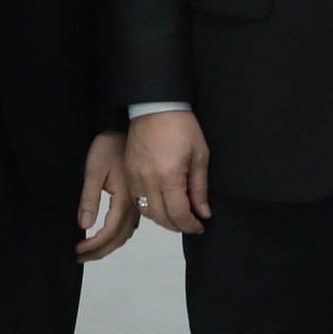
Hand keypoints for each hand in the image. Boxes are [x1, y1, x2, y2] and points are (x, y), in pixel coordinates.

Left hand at [75, 132, 139, 261]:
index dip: (93, 245)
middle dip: (100, 252)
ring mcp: (138, 202)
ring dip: (109, 246)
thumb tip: (84, 226)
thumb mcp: (94, 170)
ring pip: (126, 234)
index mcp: (123, 200)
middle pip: (119, 238)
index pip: (109, 232)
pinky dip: (118, 236)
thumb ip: (89, 199)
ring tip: (91, 251)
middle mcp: (135, 205)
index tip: (77, 250)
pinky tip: (108, 235)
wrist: (129, 129)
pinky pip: (130, 225)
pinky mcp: (138, 198)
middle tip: (80, 257)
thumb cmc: (108, 147)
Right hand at [128, 109, 211, 232]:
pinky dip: (150, 208)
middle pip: (162, 218)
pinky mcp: (128, 174)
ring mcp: (135, 178)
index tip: (200, 226)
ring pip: (148, 212)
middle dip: (178, 225)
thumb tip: (203, 212)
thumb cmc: (181, 127)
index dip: (191, 225)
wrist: (154, 107)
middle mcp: (149, 182)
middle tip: (191, 224)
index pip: (179, 214)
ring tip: (177, 216)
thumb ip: (199, 188)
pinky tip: (161, 205)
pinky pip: (137, 201)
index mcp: (169, 177)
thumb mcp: (199, 156)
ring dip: (163, 219)